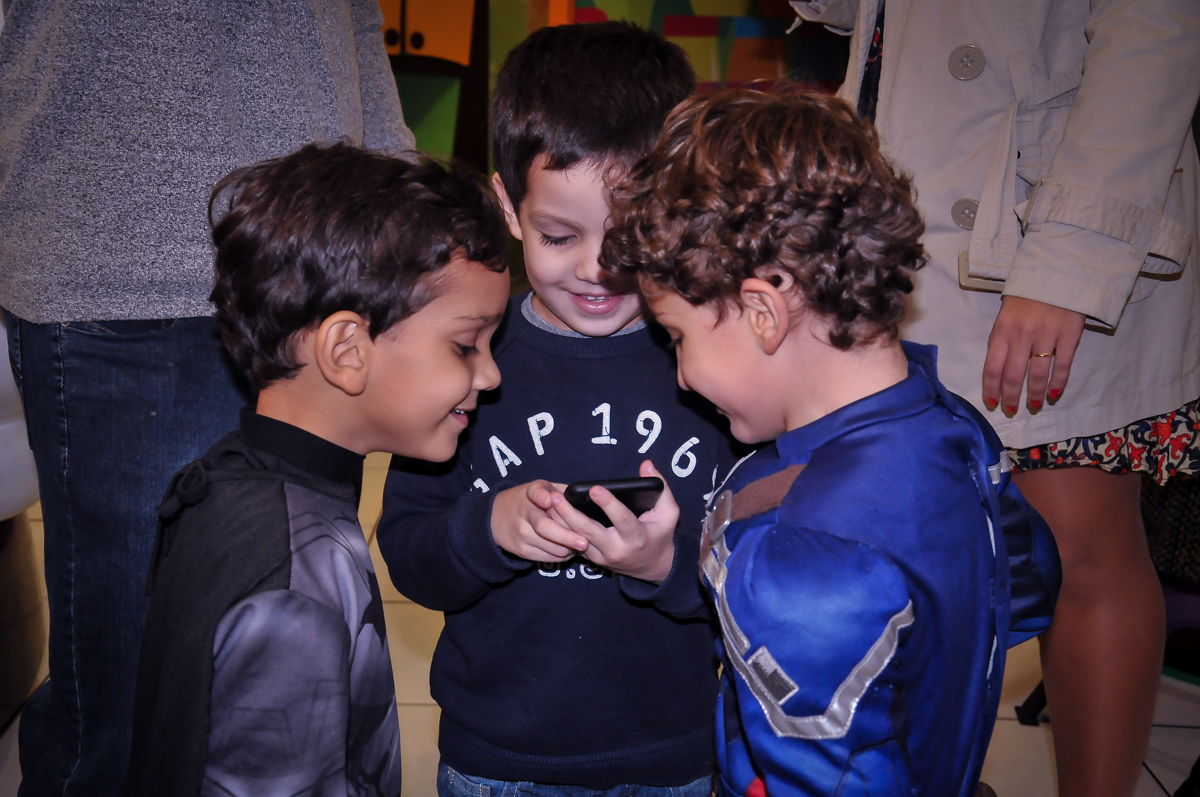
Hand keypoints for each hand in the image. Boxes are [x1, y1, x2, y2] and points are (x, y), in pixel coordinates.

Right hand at [491, 481, 587, 561]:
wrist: (497, 515)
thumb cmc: (529, 500)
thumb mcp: (542, 488)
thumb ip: (561, 492)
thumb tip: (585, 500)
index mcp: (532, 493)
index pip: (535, 492)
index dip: (541, 496)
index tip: (549, 500)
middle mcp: (524, 513)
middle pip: (544, 527)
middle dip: (566, 536)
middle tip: (584, 543)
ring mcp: (521, 533)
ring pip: (547, 545)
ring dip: (567, 549)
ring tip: (581, 547)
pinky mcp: (520, 549)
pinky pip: (544, 557)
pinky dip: (559, 556)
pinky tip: (569, 551)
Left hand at [548, 460, 679, 582]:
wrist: (654, 566)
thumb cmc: (661, 534)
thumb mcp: (669, 512)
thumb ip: (661, 487)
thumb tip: (646, 465)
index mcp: (637, 537)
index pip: (621, 519)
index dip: (608, 504)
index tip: (595, 489)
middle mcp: (617, 549)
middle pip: (589, 531)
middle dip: (571, 513)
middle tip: (556, 496)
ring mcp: (603, 557)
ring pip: (577, 539)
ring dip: (561, 521)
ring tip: (549, 503)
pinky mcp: (593, 560)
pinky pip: (574, 544)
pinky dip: (562, 530)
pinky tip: (551, 516)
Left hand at [982, 296, 1084, 414]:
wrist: (1058, 271)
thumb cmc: (1027, 295)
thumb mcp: (1006, 314)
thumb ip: (1002, 339)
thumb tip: (998, 369)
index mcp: (1002, 330)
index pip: (992, 367)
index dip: (991, 389)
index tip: (992, 403)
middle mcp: (1022, 335)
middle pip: (1013, 375)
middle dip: (1011, 397)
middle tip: (1012, 410)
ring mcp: (1046, 335)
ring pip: (1037, 374)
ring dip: (1034, 394)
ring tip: (1034, 406)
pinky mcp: (1069, 334)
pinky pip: (1062, 365)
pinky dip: (1058, 383)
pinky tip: (1054, 394)